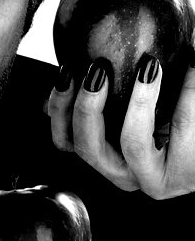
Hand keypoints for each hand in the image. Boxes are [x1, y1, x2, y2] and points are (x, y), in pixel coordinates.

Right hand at [47, 58, 194, 197]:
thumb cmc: (167, 127)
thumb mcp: (127, 116)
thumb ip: (98, 101)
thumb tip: (68, 72)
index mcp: (105, 159)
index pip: (64, 141)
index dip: (58, 108)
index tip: (67, 74)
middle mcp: (124, 174)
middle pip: (87, 147)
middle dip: (86, 107)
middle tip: (97, 70)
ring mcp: (154, 178)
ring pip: (132, 143)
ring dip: (137, 101)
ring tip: (148, 66)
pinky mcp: (186, 172)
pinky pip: (182, 124)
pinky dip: (185, 89)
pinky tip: (188, 63)